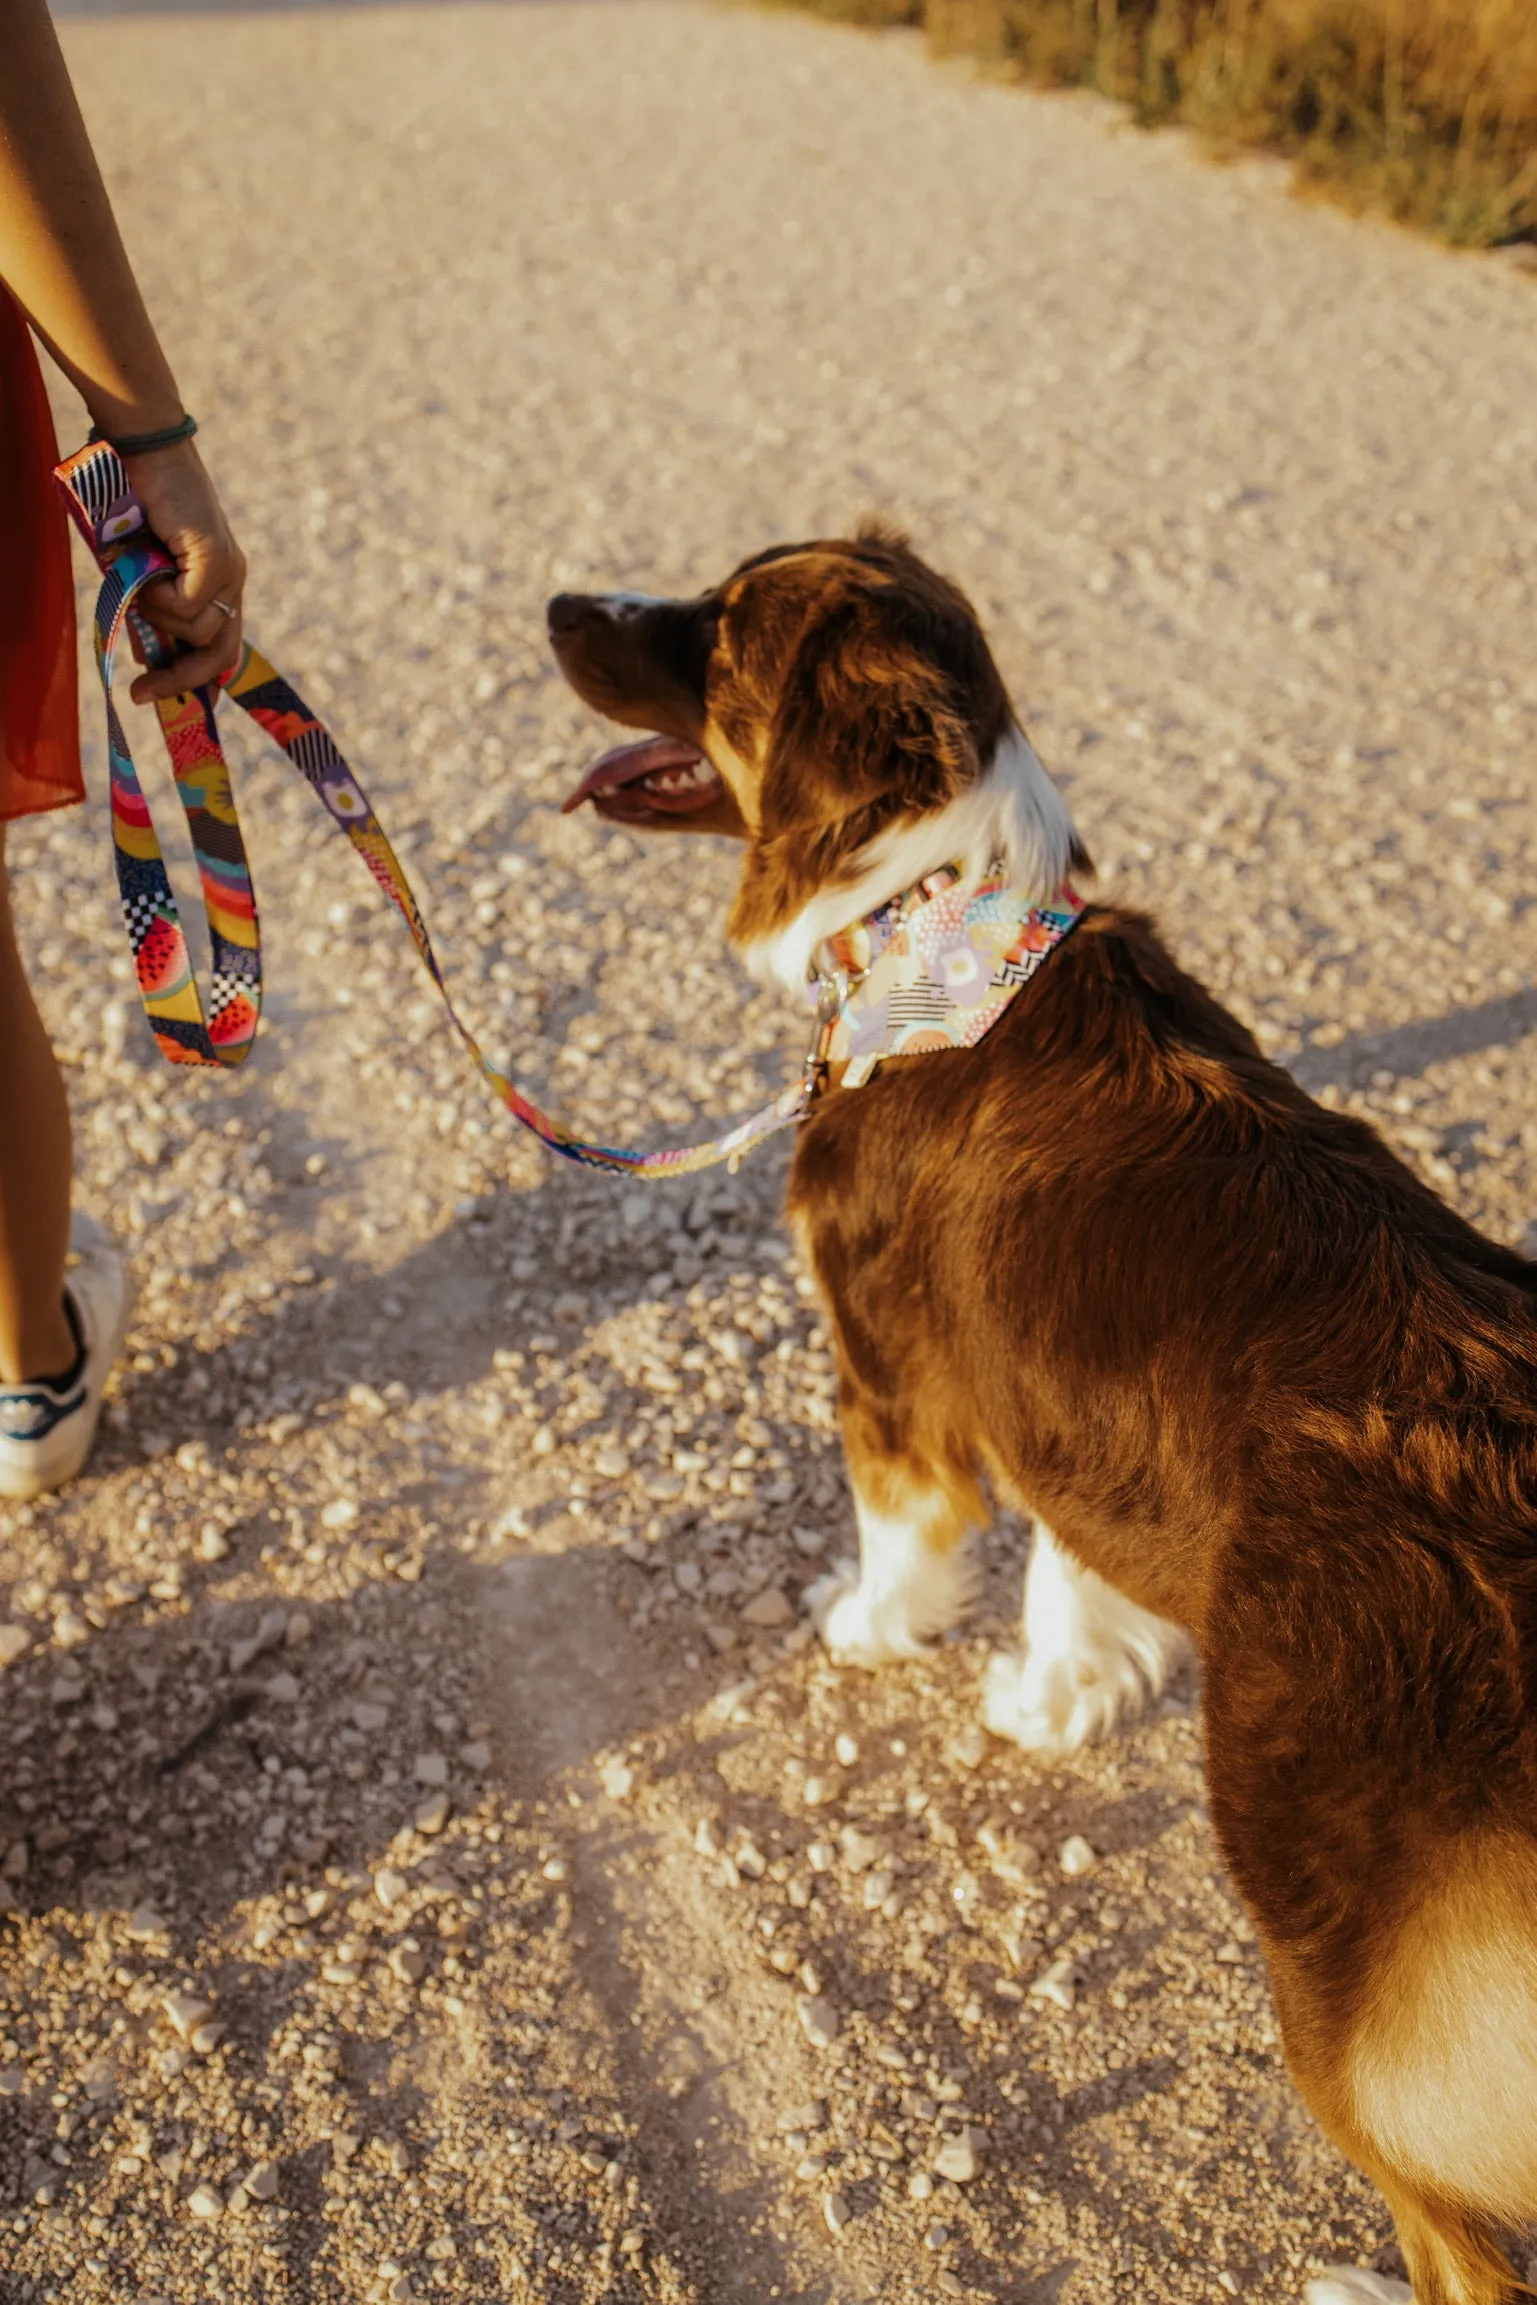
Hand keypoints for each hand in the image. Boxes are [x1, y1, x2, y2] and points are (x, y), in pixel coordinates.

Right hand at [122, 437, 246, 703]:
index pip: (225, 645)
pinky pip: (187, 605)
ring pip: (195, 628)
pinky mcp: (216, 558)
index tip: (190, 709)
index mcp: (220, 581)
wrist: (141, 450)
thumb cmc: (133, 503)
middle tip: (140, 695)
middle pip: (221, 653)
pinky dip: (158, 593)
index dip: (207, 681)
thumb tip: (149, 657)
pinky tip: (148, 560)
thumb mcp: (140, 571)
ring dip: (155, 613)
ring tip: (138, 572)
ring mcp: (228, 569)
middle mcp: (231, 578)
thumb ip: (150, 610)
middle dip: (181, 681)